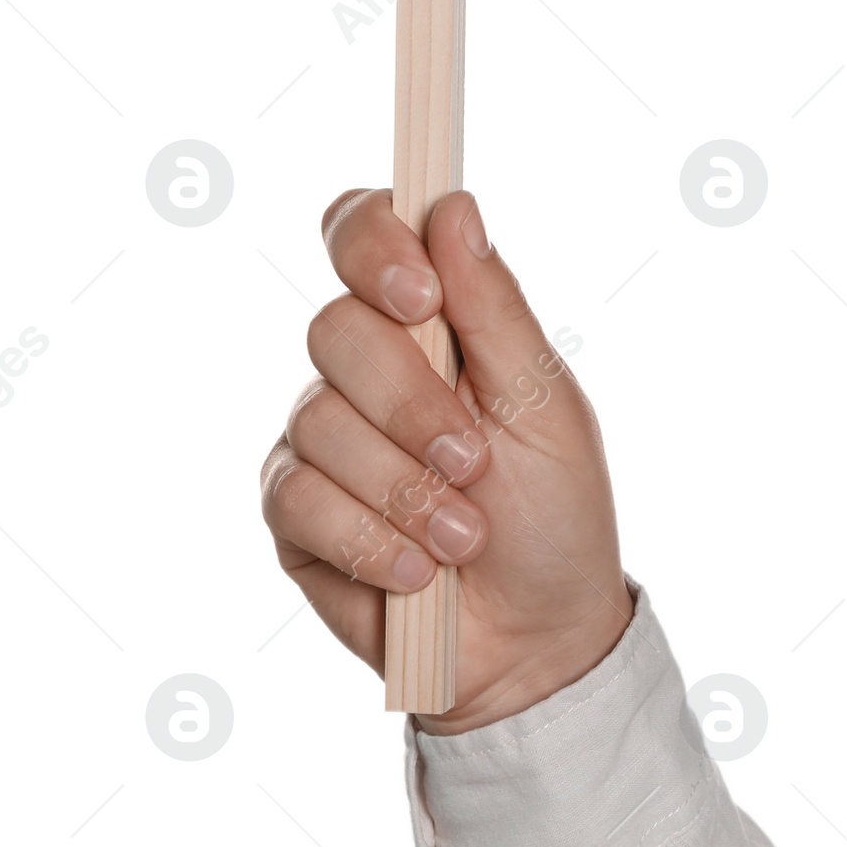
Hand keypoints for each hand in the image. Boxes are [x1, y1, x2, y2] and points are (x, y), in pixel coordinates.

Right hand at [260, 188, 632, 733]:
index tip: (421, 294)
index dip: (372, 245)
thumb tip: (452, 205)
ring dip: (404, 487)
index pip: (361, 232)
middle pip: (335, 328)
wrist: (536, 641)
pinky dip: (371, 538)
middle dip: (412, 404)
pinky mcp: (293, 512)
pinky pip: (299, 498)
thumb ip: (493, 307)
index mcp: (427, 318)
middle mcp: (362, 365)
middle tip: (473, 462)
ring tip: (464, 535)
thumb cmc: (554, 513)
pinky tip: (418, 571)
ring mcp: (320, 437)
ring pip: (320, 420)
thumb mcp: (546, 405)